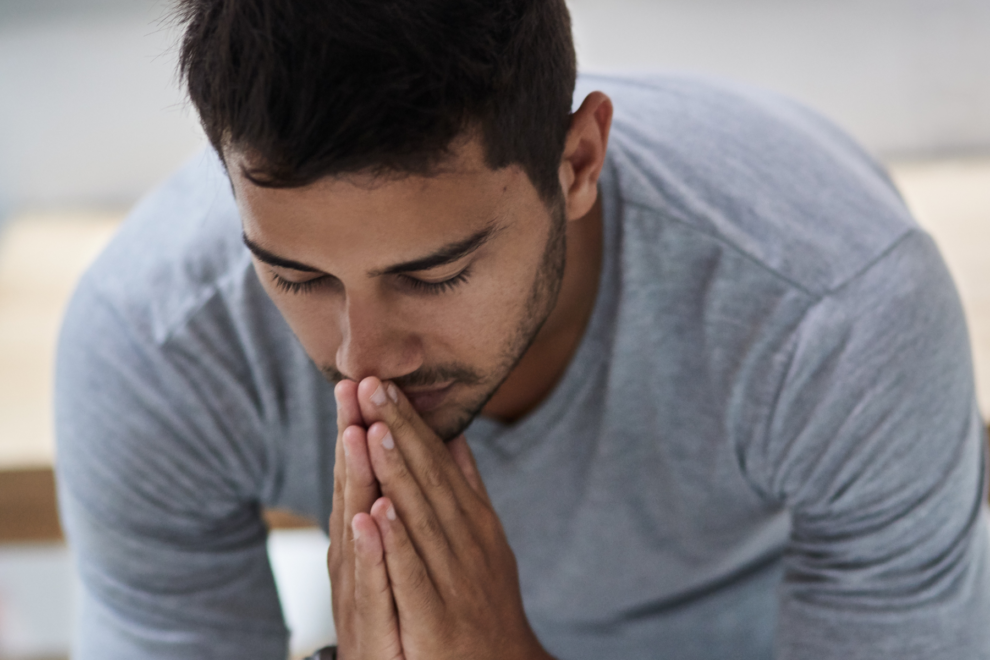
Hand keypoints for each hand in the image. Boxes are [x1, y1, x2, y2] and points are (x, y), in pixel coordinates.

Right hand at [328, 380, 403, 659]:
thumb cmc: (404, 609)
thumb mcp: (398, 550)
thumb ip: (400, 501)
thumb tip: (408, 451)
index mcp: (366, 533)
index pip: (363, 471)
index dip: (361, 425)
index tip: (364, 379)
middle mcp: (356, 555)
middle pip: (353, 487)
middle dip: (352, 436)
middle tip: (351, 387)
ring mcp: (360, 587)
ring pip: (357, 525)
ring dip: (357, 478)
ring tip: (359, 433)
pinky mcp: (372, 622)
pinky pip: (372, 580)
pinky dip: (371, 547)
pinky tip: (369, 517)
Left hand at [354, 376, 553, 659]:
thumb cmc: (485, 599)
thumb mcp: (484, 535)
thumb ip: (467, 487)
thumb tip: (454, 438)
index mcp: (472, 520)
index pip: (436, 462)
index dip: (408, 422)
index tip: (384, 383)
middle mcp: (466, 541)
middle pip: (426, 479)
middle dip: (397, 430)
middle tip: (372, 384)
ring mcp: (453, 578)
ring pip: (420, 518)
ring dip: (396, 472)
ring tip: (373, 429)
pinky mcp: (436, 618)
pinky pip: (413, 576)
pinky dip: (395, 544)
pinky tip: (376, 513)